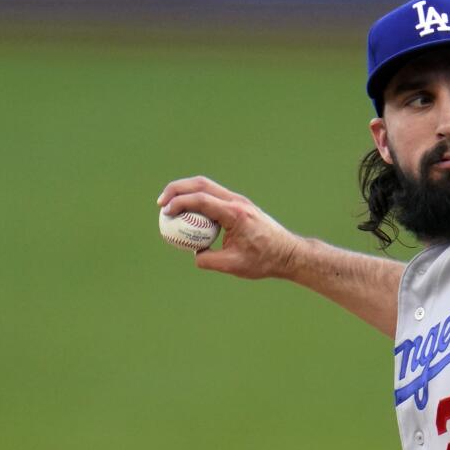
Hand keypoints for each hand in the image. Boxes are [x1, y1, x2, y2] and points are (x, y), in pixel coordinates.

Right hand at [157, 176, 302, 279]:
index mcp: (235, 214)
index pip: (202, 200)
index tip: (165, 212)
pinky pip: (214, 197)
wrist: (289, 254)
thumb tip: (193, 254)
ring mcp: (239, 201)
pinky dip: (198, 199)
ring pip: (207, 186)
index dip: (179, 203)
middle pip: (201, 184)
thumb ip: (208, 260)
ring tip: (169, 205)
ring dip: (186, 192)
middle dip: (177, 189)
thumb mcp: (232, 265)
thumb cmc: (264, 260)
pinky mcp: (240, 205)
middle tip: (160, 203)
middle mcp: (237, 202)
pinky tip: (189, 213)